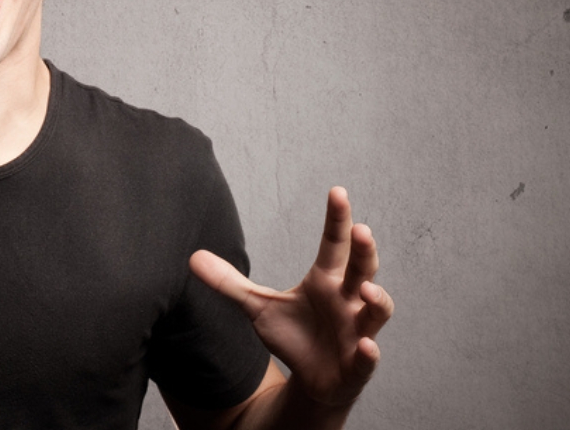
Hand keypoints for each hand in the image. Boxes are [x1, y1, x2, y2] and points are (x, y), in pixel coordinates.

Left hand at [190, 187, 392, 407]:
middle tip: (361, 229)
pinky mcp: (358, 363)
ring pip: (377, 310)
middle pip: (362, 269)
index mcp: (325, 280)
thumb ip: (229, 282)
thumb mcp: (256, 306)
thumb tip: (192, 257)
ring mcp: (357, 330)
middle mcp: (347, 300)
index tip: (337, 192)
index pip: (334, 244)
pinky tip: (367, 345)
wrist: (311, 379)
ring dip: (376, 298)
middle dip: (364, 250)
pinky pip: (369, 356)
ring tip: (364, 287)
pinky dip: (370, 351)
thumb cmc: (292, 335)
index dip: (337, 219)